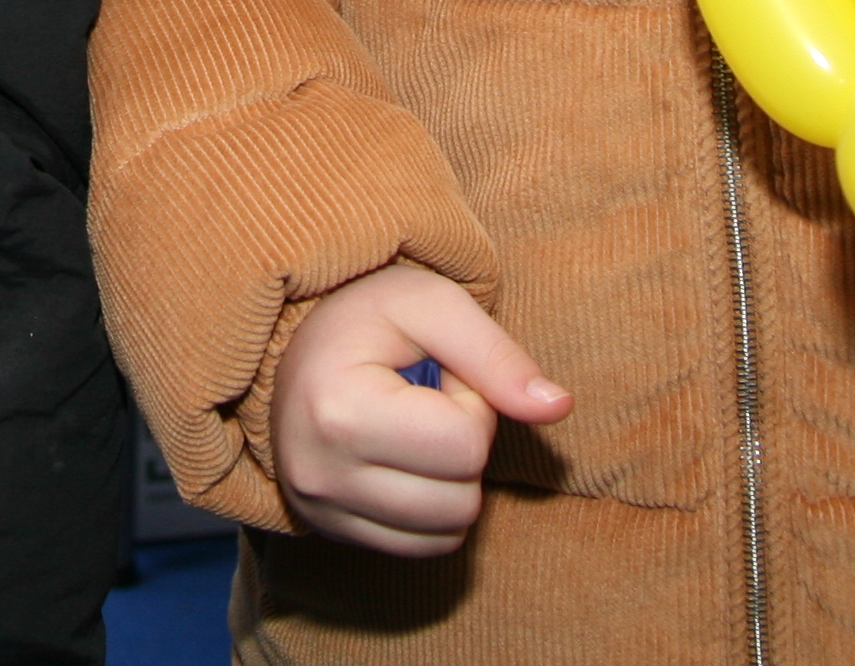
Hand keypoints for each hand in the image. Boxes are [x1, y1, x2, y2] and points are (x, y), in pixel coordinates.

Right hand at [274, 260, 572, 556]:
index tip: (440, 373)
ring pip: (449, 532)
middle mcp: (320, 475)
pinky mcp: (329, 532)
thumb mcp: (434, 305)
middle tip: (428, 402)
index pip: (464, 446)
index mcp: (339, 410)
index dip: (473, 404)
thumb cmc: (368, 315)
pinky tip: (405, 460)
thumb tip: (560, 408)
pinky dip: (433, 509)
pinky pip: (423, 549)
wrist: (295, 346)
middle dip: (464, 445)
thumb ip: (498, 356)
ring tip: (415, 429)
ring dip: (452, 480)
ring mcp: (321, 512)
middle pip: (460, 500)